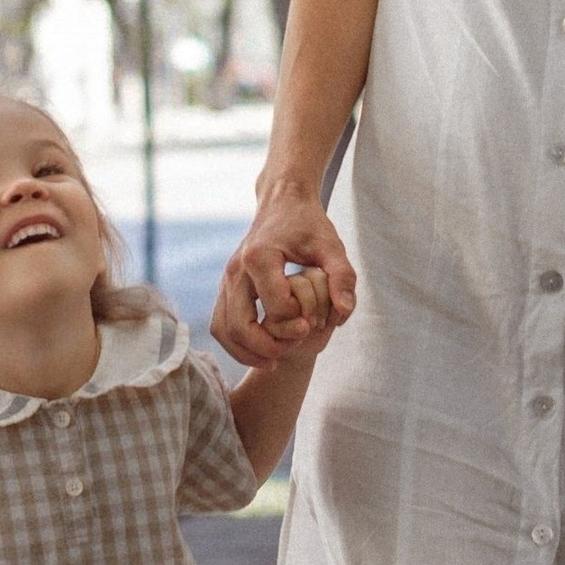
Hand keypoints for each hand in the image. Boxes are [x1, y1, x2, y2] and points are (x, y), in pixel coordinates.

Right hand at [213, 176, 354, 364]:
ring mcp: (226, 279)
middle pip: (241, 325)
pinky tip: (261, 353)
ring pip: (224, 329)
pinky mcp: (225, 287)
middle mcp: (236, 270)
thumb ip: (342, 277)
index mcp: (260, 257)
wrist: (282, 202)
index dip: (296, 322)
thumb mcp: (332, 246)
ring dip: (246, 353)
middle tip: (293, 350)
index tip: (312, 323)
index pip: (275, 306)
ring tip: (274, 362)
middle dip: (268, 346)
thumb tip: (344, 313)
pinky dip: (236, 345)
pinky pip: (221, 324)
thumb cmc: (309, 224)